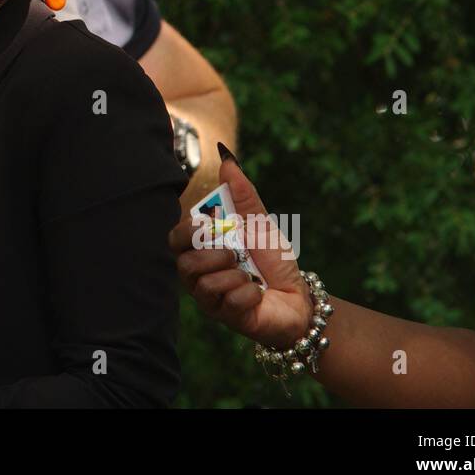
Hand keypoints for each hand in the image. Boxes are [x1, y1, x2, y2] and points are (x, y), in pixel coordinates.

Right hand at [169, 157, 311, 348]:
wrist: (299, 295)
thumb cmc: (273, 260)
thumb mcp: (259, 222)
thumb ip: (242, 194)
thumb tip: (226, 158)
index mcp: (202, 249)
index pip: (175, 238)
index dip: (188, 231)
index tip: (212, 226)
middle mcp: (200, 274)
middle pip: (182, 263)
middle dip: (212, 253)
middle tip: (235, 252)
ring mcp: (210, 298)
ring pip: (202, 284)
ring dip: (233, 274)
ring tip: (249, 273)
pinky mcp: (226, 317)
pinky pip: (227, 302)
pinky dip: (249, 292)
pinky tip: (257, 292)